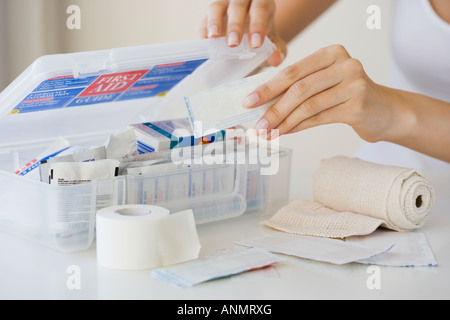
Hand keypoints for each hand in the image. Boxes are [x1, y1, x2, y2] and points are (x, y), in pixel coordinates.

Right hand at [199, 0, 286, 66]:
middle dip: (235, 25)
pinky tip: (205, 44)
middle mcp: (242, 0)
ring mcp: (224, 5)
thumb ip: (277, 50)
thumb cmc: (262, 37)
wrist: (249, 37)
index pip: (260, 8)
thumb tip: (276, 59)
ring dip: (214, 22)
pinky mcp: (209, 15)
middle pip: (238, 5)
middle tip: (233, 44)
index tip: (256, 44)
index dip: (258, 24)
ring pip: (217, 7)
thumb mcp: (273, 43)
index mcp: (262, 3)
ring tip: (213, 38)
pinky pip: (204, 20)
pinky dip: (203, 32)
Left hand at [243, 44, 397, 142]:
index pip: (293, 71)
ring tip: (268, 134)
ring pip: (308, 105)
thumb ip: (298, 88)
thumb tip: (262, 105)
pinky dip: (298, 127)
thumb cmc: (347, 96)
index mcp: (331, 53)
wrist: (384, 111)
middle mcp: (344, 64)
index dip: (268, 88)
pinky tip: (285, 133)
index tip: (248, 102)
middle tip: (256, 124)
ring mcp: (353, 84)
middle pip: (299, 88)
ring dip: (284, 122)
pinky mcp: (358, 105)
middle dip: (273, 108)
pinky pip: (319, 118)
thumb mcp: (323, 84)